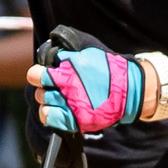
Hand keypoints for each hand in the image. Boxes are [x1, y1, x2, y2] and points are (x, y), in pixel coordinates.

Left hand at [30, 46, 144, 135]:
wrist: (129, 90)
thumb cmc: (109, 68)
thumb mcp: (89, 50)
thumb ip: (68, 50)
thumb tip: (50, 48)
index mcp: (68, 67)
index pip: (38, 72)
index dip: (39, 72)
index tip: (45, 73)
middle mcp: (66, 84)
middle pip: (38, 86)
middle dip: (42, 84)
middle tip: (52, 85)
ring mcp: (70, 103)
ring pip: (42, 100)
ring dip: (45, 98)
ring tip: (55, 97)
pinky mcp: (74, 118)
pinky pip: (48, 117)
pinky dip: (48, 113)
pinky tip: (55, 109)